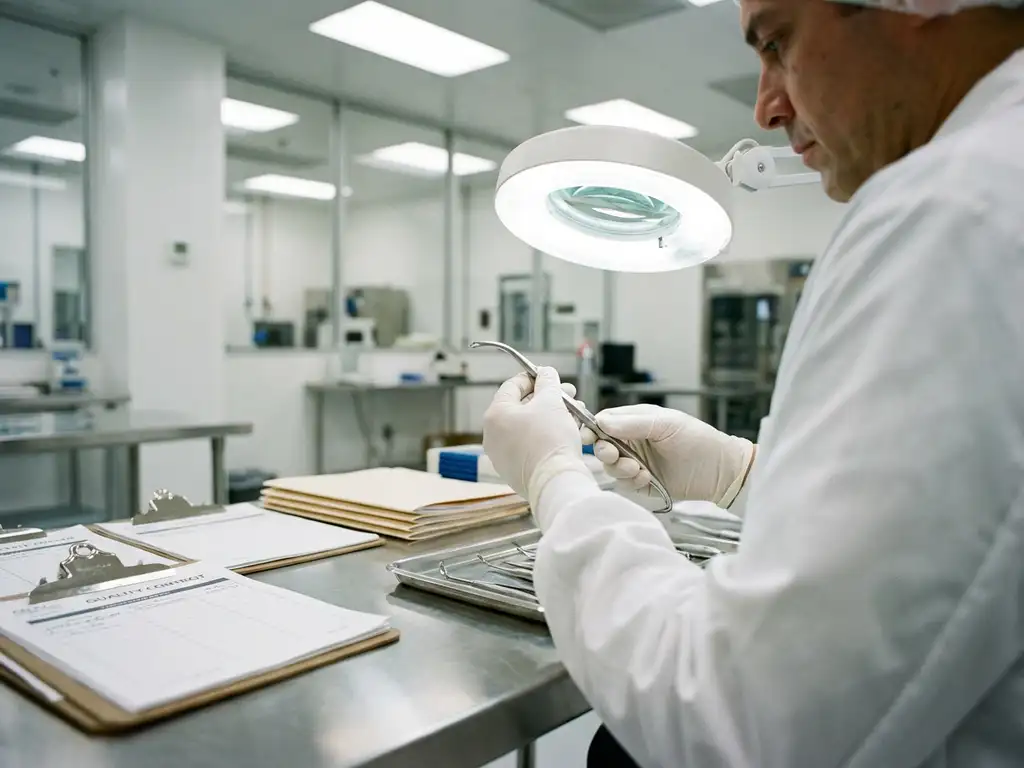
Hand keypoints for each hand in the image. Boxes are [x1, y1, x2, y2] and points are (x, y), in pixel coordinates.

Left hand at [483, 368, 594, 510]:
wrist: (555, 482)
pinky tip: (566, 432)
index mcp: (495, 415)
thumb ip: (547, 382)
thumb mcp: (551, 402)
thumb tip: (546, 372)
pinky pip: (530, 446)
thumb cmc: (550, 439)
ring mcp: (502, 456)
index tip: (549, 377)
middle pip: (521, 408)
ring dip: (550, 417)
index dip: (533, 378)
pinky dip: (546, 437)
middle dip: (548, 399)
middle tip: (568, 395)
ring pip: (528, 428)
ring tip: (573, 414)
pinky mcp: (514, 472)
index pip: (512, 386)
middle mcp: (493, 436)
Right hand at [580, 404, 754, 506]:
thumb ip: (632, 423)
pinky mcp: (642, 484)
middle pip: (601, 446)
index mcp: (634, 422)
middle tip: (613, 454)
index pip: (603, 423)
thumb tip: (602, 421)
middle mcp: (632, 442)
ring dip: (619, 468)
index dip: (592, 429)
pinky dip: (631, 482)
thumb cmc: (697, 439)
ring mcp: (636, 463)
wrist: (720, 470)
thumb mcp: (665, 423)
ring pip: (610, 467)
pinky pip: (624, 484)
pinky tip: (646, 478)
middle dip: (603, 451)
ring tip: (637, 469)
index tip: (588, 435)